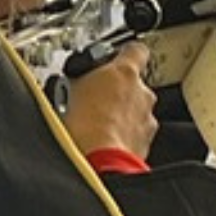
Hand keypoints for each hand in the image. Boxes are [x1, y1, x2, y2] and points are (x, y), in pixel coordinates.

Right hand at [62, 42, 157, 158]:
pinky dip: (122, 137)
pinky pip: (135, 135)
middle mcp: (143, 94)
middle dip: (117, 92)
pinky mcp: (145, 144)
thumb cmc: (82, 128)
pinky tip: (103, 143)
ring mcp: (147, 121)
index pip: (135, 50)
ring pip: (135, 112)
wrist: (98, 165)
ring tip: (96, 127)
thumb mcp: (69, 90)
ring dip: (120, 117)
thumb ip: (81, 78)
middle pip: (134, 85)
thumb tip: (74, 78)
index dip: (124, 54)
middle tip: (95, 101)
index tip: (114, 59)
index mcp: (125, 72)